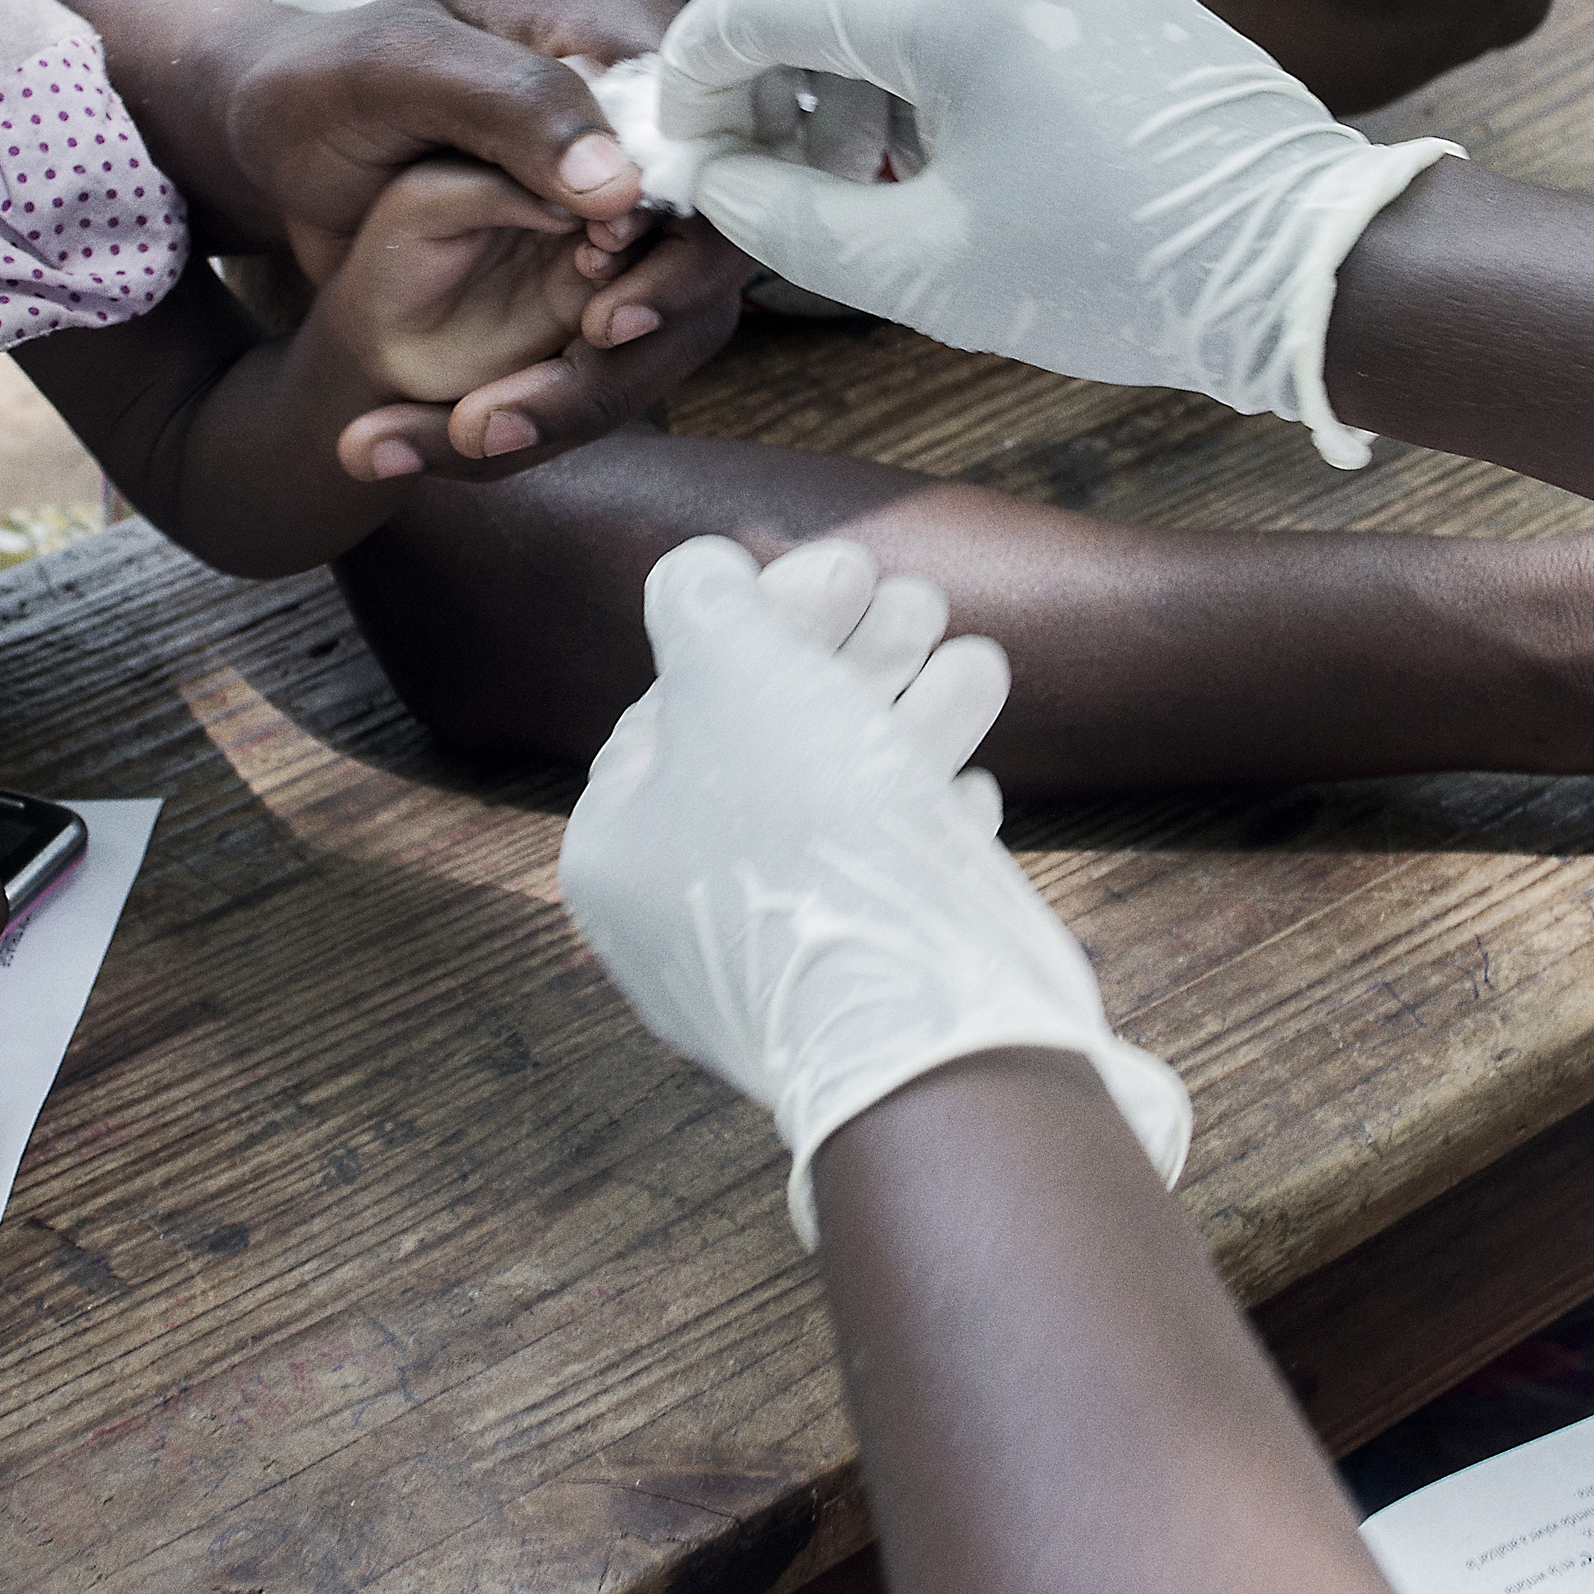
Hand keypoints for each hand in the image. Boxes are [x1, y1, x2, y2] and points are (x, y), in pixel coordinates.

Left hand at [221, 0, 758, 474]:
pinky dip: (535, 413)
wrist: (270, 153)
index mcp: (621, 48)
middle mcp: (641, 140)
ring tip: (464, 432)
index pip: (722, 139)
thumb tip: (621, 186)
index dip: (689, 232)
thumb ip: (513, 105)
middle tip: (545, 376)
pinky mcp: (581, 288)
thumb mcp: (397, 70)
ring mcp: (619, 222)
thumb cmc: (325, 82)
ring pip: (662, 332)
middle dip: (639, 336)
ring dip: (576, 397)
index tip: (604, 295)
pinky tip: (445, 436)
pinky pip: (600, 367)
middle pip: (709, 255)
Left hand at [554, 535, 1189, 1243]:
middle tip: (917, 601)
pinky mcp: (865, 991)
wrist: (925, 1028)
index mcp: (618, 847)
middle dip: (852, 659)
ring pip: (841, 804)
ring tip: (975, 660)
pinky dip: (926, 816)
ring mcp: (776, 960)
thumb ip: (703, 604)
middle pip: (767, 746)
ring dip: (911, 715)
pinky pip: (888, 881)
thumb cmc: (810, 836)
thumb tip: (697, 576)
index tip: (849, 566)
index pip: (679, 700)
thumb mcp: (735, 674)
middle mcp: (681, 913)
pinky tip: (970, 783)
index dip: (768, 616)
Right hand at [653, 0, 1459, 463]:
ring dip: (838, 17)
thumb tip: (713, 178)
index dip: (693, 82)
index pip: (754, 5)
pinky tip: (926, 129)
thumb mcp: (917, 269)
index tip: (683, 150)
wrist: (1299, 258)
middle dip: (764, 16)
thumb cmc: (1116, 272)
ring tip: (847, 152)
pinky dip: (912, 17)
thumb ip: (782, 217)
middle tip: (762, 125)